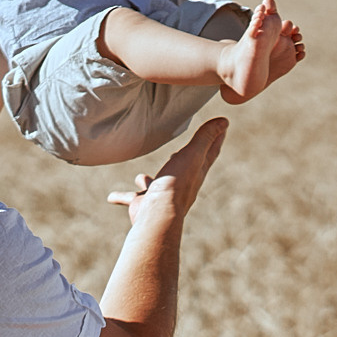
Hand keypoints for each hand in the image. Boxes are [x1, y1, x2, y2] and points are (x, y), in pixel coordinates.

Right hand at [107, 117, 226, 230]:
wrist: (157, 215)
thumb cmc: (176, 183)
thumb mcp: (193, 154)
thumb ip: (205, 137)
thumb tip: (224, 121)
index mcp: (195, 172)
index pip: (209, 152)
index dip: (216, 138)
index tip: (222, 126)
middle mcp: (180, 186)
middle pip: (184, 169)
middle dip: (184, 160)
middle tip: (184, 151)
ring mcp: (161, 197)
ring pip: (156, 185)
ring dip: (150, 181)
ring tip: (142, 177)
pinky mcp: (144, 205)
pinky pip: (132, 198)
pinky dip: (123, 197)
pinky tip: (111, 197)